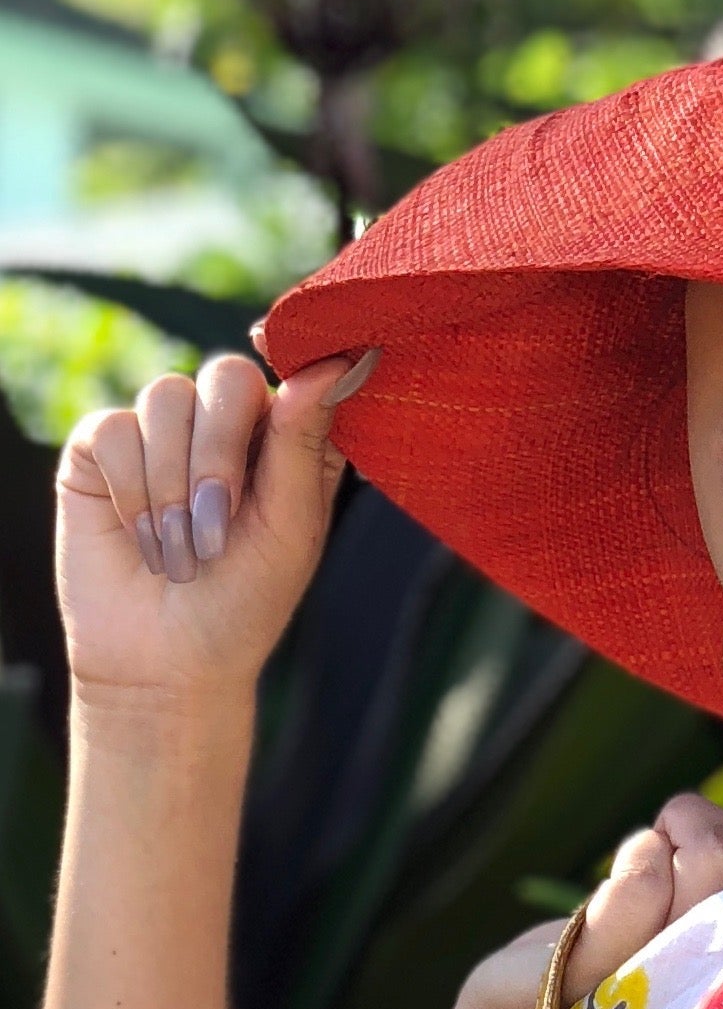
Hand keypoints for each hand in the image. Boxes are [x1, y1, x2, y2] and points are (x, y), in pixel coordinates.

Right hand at [54, 347, 379, 707]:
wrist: (167, 660)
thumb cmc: (245, 600)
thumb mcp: (290, 526)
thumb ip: (306, 443)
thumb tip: (332, 362)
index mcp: (288, 436)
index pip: (294, 368)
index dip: (291, 352)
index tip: (278, 348)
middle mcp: (227, 423)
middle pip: (226, 376)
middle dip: (220, 453)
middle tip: (216, 526)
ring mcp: (163, 431)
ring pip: (166, 397)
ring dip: (174, 485)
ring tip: (182, 551)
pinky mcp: (103, 447)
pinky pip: (113, 428)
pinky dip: (131, 490)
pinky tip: (141, 535)